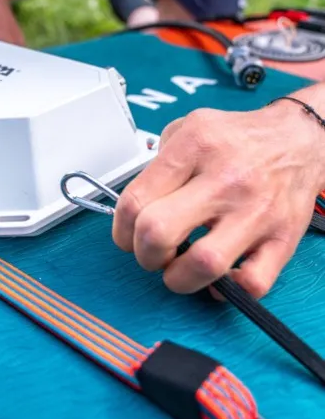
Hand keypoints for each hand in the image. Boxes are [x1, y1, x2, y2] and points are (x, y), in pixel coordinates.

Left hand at [112, 100, 324, 298]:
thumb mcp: (188, 127)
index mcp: (195, 146)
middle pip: (158, 232)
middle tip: (150, 252)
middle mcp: (225, 179)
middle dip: (143, 254)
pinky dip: (227, 291)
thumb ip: (156, 163)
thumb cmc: (237, 138)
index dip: (120, 229)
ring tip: (177, 269)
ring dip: (178, 279)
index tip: (126, 236)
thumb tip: (134, 210)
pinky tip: (217, 277)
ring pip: (203, 264)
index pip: (136, 201)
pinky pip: (252, 283)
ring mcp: (256, 211)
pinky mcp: (282, 238)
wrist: (298, 138)